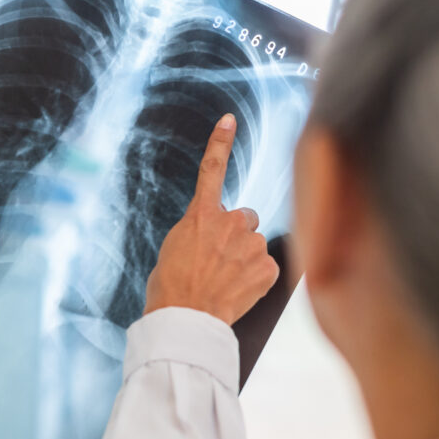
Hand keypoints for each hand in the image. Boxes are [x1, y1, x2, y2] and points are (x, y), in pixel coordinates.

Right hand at [143, 114, 280, 324]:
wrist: (185, 319)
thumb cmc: (171, 289)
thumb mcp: (174, 249)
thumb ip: (197, 233)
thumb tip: (210, 238)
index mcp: (200, 215)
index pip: (211, 169)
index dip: (220, 142)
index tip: (229, 120)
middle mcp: (230, 222)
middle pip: (244, 218)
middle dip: (237, 234)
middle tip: (219, 260)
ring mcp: (252, 244)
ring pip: (255, 244)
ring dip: (245, 258)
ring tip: (225, 281)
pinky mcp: (268, 267)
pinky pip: (266, 267)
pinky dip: (256, 279)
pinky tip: (239, 291)